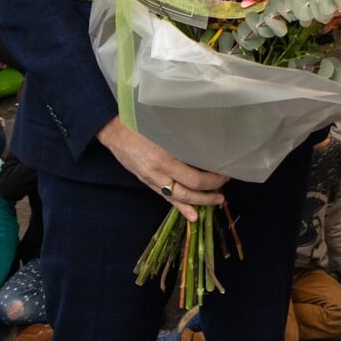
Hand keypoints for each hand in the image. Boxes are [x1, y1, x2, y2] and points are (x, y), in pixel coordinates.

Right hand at [97, 118, 227, 222]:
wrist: (115, 131)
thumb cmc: (142, 124)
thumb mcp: (164, 129)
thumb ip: (183, 141)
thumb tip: (207, 149)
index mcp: (164, 158)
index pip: (194, 177)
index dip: (213, 180)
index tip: (225, 173)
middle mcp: (158, 173)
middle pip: (188, 190)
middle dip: (209, 193)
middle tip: (224, 190)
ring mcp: (151, 179)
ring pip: (178, 197)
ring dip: (199, 202)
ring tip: (215, 202)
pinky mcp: (147, 182)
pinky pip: (166, 198)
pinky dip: (180, 208)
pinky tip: (192, 216)